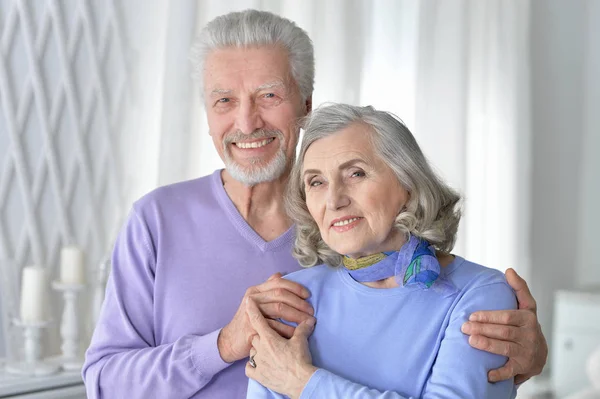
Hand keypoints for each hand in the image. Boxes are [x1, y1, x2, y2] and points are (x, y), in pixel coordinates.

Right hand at [218, 273, 313, 362]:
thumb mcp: (255, 302)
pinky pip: (276, 326)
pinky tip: (298, 333)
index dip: (295, 287)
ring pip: (280, 308)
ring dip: (297, 315)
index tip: (308, 295)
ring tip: (308, 321)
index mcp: (255, 290)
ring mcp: (251, 312)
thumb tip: (280, 274)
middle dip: (299, 302)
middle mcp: (252, 298)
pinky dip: (289, 329)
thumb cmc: (247, 321)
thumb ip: (267, 288)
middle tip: (311, 311)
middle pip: (281, 294)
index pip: (278, 283)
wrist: (230, 341)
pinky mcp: (252, 327)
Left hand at [245, 297, 316, 398]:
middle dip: (262, 334)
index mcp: (269, 338)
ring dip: (258, 349)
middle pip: (256, 335)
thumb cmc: (299, 361)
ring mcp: (258, 362)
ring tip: (268, 352)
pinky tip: (257, 366)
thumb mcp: (301, 342)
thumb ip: (303, 328)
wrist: (300, 383)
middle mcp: (260, 348)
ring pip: (253, 350)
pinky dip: (252, 366)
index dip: (252, 309)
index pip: (257, 319)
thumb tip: (310, 320)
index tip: (247, 301)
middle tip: (272, 337)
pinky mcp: (258, 376)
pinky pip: (249, 368)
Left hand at [461, 268, 547, 383]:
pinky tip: (487, 373)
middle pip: (503, 331)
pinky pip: (510, 371)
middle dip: (482, 329)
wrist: (540, 353)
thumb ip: (519, 288)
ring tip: (471, 341)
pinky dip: (499, 373)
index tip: (473, 315)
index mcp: (528, 318)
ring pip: (504, 347)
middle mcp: (529, 335)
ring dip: (487, 344)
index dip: (489, 316)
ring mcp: (526, 352)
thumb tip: (509, 270)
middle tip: (464, 327)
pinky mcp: (523, 367)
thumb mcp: (527, 306)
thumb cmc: (526, 325)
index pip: (507, 315)